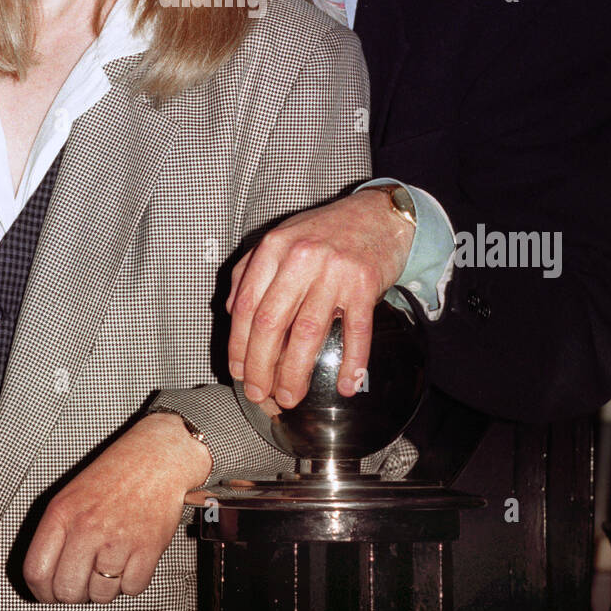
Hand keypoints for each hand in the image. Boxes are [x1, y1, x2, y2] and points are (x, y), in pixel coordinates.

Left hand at [22, 413, 210, 604]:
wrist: (158, 455)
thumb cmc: (117, 473)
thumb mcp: (73, 494)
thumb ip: (58, 533)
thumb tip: (50, 577)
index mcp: (62, 512)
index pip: (36, 572)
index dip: (43, 592)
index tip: (51, 593)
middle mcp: (87, 527)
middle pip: (67, 591)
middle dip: (76, 594)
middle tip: (85, 581)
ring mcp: (117, 539)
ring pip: (100, 596)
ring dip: (106, 588)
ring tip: (112, 564)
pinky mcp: (147, 547)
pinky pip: (132, 589)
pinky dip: (132, 582)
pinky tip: (131, 561)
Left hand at [227, 188, 413, 408]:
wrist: (378, 213)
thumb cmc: (327, 231)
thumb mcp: (282, 240)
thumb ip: (252, 271)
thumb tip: (232, 313)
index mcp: (273, 248)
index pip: (246, 305)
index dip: (238, 345)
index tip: (239, 372)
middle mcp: (300, 258)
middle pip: (270, 323)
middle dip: (261, 366)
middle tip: (260, 394)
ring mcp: (334, 271)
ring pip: (307, 332)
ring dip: (295, 372)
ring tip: (290, 397)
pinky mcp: (365, 283)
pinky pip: (356, 331)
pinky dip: (352, 362)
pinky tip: (346, 386)